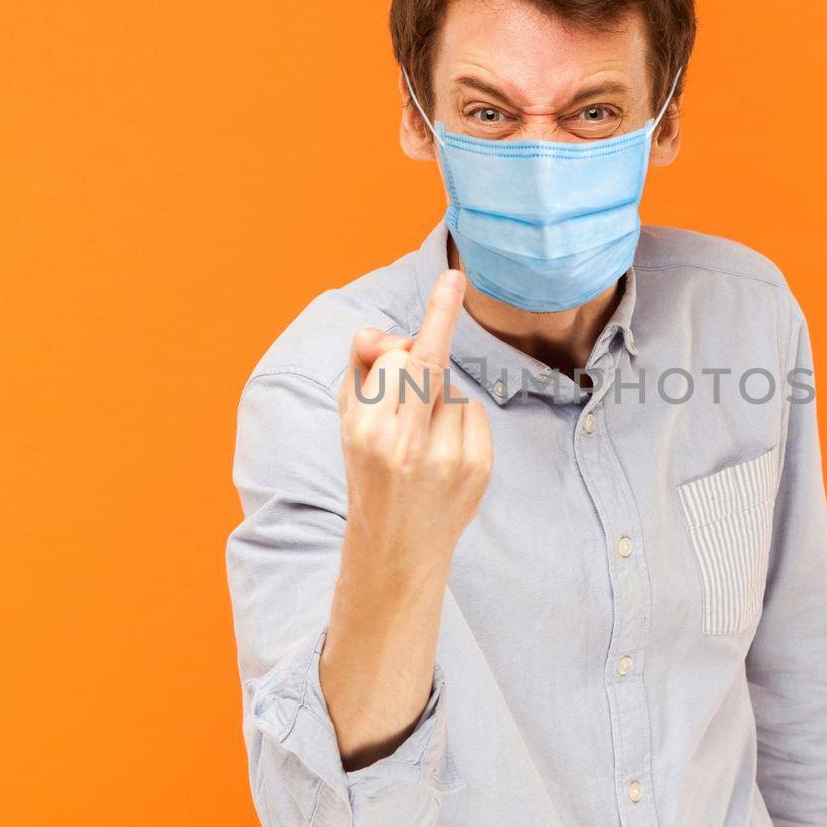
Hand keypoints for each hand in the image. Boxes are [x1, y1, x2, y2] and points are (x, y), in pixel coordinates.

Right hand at [337, 270, 492, 584]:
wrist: (396, 549)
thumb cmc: (369, 469)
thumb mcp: (348, 418)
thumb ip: (364, 365)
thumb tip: (393, 334)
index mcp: (366, 430)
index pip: (401, 358)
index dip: (430, 318)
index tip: (455, 277)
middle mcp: (406, 444)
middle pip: (428, 361)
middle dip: (434, 328)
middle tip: (440, 308)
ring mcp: (447, 458)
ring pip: (450, 386)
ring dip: (436, 397)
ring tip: (419, 437)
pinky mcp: (478, 468)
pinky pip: (472, 411)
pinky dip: (459, 420)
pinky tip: (442, 450)